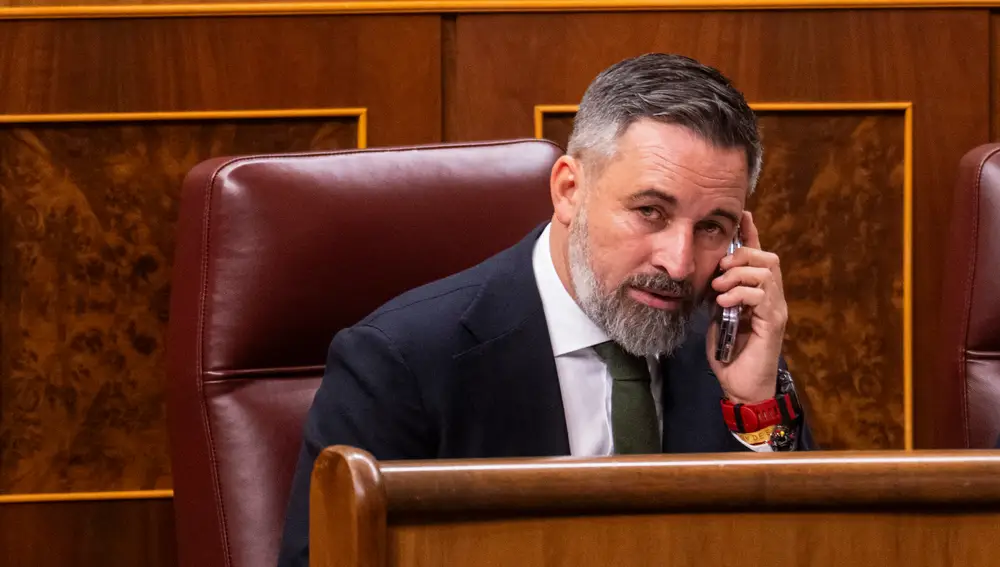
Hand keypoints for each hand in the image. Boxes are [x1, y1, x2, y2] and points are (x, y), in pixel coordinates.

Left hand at [706, 211, 786, 403]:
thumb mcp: (718, 317)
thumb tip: (709, 276)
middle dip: (743, 255)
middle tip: (721, 268)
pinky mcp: (774, 323)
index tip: (741, 214)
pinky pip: (762, 295)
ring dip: (738, 274)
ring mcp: (776, 310)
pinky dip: (740, 293)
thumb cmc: (731, 354)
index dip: (751, 234)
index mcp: (758, 294)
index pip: (759, 256)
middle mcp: (773, 298)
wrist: (742, 386)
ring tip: (719, 287)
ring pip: (767, 272)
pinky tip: (724, 302)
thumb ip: (718, 296)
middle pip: (768, 257)